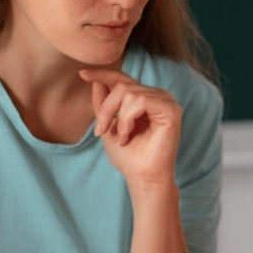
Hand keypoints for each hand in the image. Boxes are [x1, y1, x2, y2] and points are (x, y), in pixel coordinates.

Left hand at [80, 68, 181, 189]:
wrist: (142, 178)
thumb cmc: (129, 157)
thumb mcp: (109, 126)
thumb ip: (104, 104)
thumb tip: (96, 80)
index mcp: (146, 98)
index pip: (123, 79)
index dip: (103, 74)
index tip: (82, 74)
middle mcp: (158, 96)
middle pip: (122, 84)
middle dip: (106, 108)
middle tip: (101, 131)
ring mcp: (166, 101)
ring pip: (129, 91)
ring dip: (118, 117)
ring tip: (121, 138)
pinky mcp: (171, 109)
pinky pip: (140, 100)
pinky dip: (127, 118)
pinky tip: (128, 135)